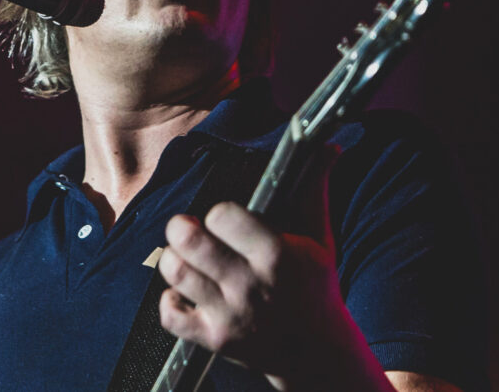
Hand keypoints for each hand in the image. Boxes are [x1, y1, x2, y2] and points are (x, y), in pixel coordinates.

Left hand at [157, 148, 394, 390]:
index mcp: (277, 255)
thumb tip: (329, 146)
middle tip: (187, 229)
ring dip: (173, 259)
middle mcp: (251, 286)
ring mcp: (230, 315)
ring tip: (185, 256)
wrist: (317, 352)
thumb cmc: (314, 286)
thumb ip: (315, 188)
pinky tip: (185, 291)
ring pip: (176, 273)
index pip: (223, 216)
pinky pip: (170, 315)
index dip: (218, 212)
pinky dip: (169, 300)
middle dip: (181, 228)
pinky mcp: (213, 340)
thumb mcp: (319, 238)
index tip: (224, 218)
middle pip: (190, 241)